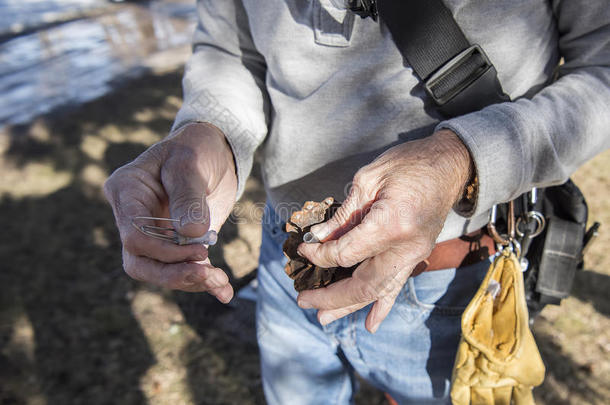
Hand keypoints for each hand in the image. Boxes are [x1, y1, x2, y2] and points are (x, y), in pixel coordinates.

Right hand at [103, 123, 237, 302]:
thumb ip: (189, 196)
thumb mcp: (191, 163)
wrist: (214, 151)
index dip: (164, 251)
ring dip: (191, 281)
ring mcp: (153, 233)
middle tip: (208, 274)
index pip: (133, 235)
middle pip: (139, 262)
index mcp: (126, 192)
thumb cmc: (195, 148)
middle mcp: (133, 217)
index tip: (200, 251)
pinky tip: (223, 292)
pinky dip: (203, 283)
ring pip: (159, 271)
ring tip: (222, 282)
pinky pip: (182, 269)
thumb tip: (191, 235)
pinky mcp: (176, 244)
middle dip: (173, 274)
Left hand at [296, 130, 472, 331]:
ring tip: (323, 318)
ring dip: (349, 305)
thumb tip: (319, 238)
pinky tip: (371, 324)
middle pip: (362, 284)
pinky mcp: (417, 256)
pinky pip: (396, 286)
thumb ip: (343, 215)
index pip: (346, 254)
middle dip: (330, 296)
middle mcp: (405, 248)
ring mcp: (415, 255)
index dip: (319, 255)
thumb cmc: (409, 163)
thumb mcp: (368, 180)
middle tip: (303, 300)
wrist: (451, 164)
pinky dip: (382, 306)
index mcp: (391, 225)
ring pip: (378, 290)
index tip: (303, 249)